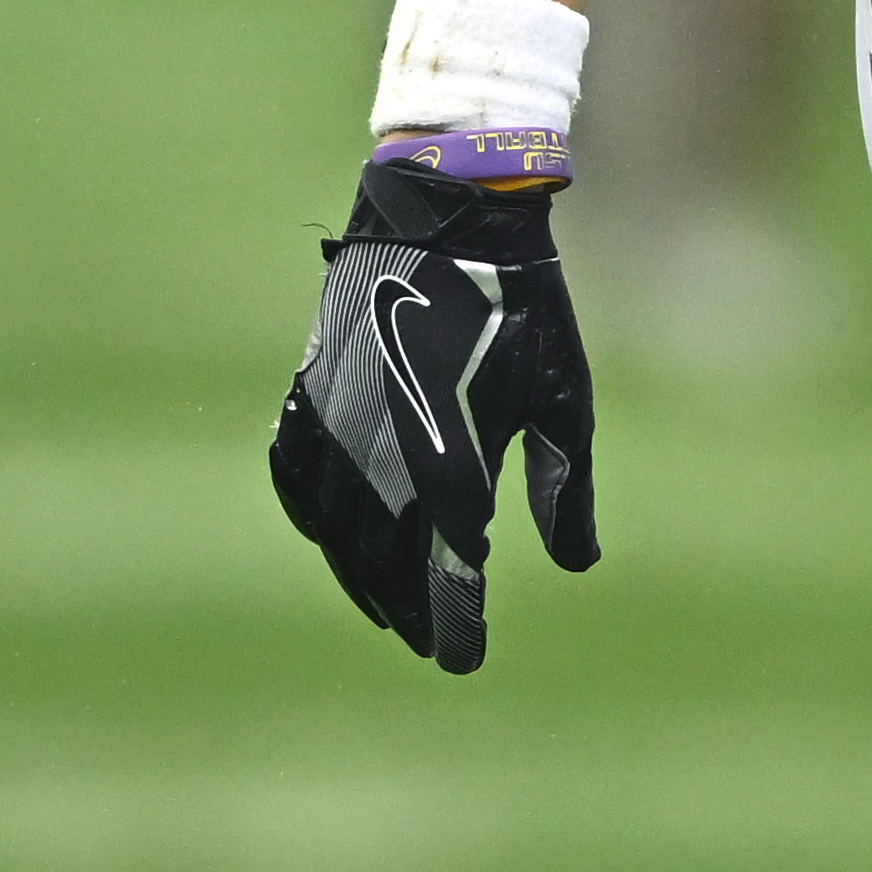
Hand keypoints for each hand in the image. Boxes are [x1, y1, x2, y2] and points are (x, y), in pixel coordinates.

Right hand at [269, 158, 597, 672]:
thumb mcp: (562, 401)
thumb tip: (577, 563)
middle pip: (383, 566)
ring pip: (333, 530)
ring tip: (381, 603)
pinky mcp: (313, 388)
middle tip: (427, 638)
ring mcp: (340, 423)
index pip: (447, 579)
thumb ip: (563, 489)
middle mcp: (385, 457)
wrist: (449, 213)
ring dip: (356, 574)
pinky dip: (309, 515)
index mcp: (453, 467)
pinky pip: (294, 473)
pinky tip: (326, 531)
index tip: (464, 657)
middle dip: (406, 610)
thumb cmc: (521, 306)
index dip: (455, 627)